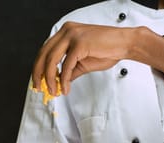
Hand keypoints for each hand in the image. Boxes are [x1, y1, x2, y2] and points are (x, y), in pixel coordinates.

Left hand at [32, 22, 163, 94]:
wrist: (126, 44)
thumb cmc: (106, 50)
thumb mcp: (81, 63)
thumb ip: (68, 71)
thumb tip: (57, 83)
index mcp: (64, 32)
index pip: (44, 51)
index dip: (38, 67)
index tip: (37, 81)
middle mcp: (66, 31)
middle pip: (43, 55)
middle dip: (38, 74)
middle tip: (38, 88)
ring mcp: (72, 35)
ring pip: (52, 61)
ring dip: (50, 79)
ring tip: (52, 91)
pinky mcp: (80, 43)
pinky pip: (66, 66)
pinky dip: (64, 80)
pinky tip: (65, 88)